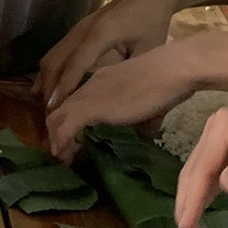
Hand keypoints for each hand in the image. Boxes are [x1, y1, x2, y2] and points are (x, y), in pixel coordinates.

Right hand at [35, 0, 181, 109]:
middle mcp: (82, 31)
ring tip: (45, 106)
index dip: (63, 87)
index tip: (53, 109)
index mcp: (100, 36)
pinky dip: (51, 70)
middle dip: (49, 88)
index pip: (75, 65)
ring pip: (51, 56)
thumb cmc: (152, 22)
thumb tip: (129, 104)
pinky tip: (51, 87)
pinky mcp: (77, 29)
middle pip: (55, 61)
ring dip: (45, 80)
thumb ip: (134, 74)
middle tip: (48, 116)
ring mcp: (77, 28)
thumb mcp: (148, 50)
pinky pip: (57, 51)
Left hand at [44, 43, 197, 159]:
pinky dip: (61, 142)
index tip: (73, 141)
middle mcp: (90, 86)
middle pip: (59, 109)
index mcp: (102, 81)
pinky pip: (65, 126)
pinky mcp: (92, 107)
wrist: (172, 70)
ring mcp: (89, 95)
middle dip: (55, 132)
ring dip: (55, 140)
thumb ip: (144, 116)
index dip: (67, 122)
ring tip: (63, 157)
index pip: (74, 101)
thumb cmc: (167, 82)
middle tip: (62, 152)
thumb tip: (145, 131)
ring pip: (56, 117)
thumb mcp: (150, 103)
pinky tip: (64, 155)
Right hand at [172, 80, 227, 227]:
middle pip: (193, 171)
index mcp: (224, 127)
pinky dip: (204, 190)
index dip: (192, 200)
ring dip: (192, 199)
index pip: (202, 169)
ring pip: (199, 171)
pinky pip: (211, 169)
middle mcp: (215, 129)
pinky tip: (202, 206)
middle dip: (186, 204)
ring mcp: (220, 136)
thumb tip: (225, 186)